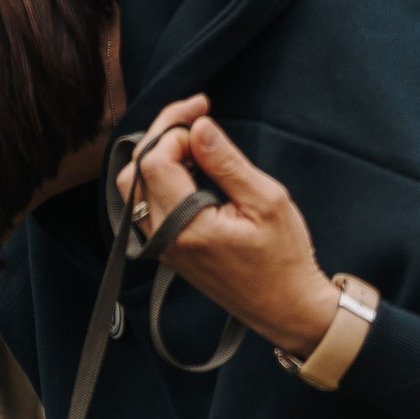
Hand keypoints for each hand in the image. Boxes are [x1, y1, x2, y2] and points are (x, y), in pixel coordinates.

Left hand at [119, 103, 340, 360]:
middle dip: (162, 134)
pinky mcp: (167, 250)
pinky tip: (190, 165)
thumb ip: (227, 163)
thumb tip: (199, 127)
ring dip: (160, 154)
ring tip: (196, 140)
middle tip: (196, 115)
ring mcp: (162, 247)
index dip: (176, 127)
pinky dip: (161, 176)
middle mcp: (164, 239)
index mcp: (187, 227)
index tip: (205, 111)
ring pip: (135, 188)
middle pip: (135, 170)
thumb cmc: (284, 257)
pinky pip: (146, 205)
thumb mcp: (266, 201)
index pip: (154, 161)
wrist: (284, 307)